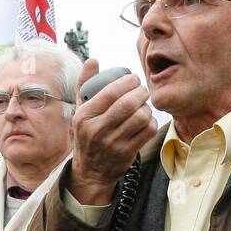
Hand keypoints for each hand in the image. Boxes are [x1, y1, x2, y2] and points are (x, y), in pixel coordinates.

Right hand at [66, 59, 158, 205]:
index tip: (133, 79)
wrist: (90, 171)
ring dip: (147, 107)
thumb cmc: (87, 134)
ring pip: (141, 116)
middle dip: (141, 92)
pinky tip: (146, 120)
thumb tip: (93, 60)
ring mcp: (112, 143)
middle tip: (142, 90)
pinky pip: (147, 131)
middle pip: (128, 103)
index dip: (128, 81)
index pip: (111, 92)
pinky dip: (151, 122)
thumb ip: (84, 84)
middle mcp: (97, 130)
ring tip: (143, 105)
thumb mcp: (80, 110)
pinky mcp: (126, 153)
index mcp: (84, 116)